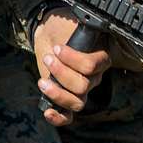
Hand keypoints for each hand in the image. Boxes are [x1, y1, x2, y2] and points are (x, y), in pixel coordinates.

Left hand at [33, 9, 110, 126]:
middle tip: (48, 58)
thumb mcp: (69, 24)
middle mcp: (93, 78)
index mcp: (100, 59)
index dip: (73, 60)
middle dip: (61, 73)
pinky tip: (47, 112)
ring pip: (77, 103)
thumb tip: (78, 27)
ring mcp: (81, 91)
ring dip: (58, 94)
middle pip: (83, 86)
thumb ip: (76, 29)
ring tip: (42, 82)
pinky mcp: (65, 99)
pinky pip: (68, 116)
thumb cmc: (61, 28)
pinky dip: (59, 118)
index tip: (58, 48)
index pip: (93, 66)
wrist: (49, 36)